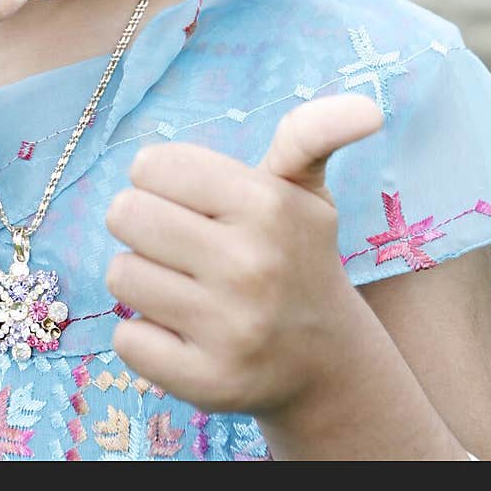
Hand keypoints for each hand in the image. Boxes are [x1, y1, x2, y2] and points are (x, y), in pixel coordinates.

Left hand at [104, 94, 383, 413]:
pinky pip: (126, 338)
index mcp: (268, 204)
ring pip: (121, 272)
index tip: (190, 198)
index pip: (152, 164)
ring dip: (143, 277)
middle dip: (143, 223)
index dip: (160, 178)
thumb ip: (312, 133)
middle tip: (181, 242)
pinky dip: (143, 335)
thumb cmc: (294, 254)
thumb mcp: (304, 188)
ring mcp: (230, 329)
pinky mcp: (207, 382)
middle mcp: (252, 265)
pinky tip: (183, 332)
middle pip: (125, 214)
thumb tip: (369, 108)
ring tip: (186, 286)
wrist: (324, 361)